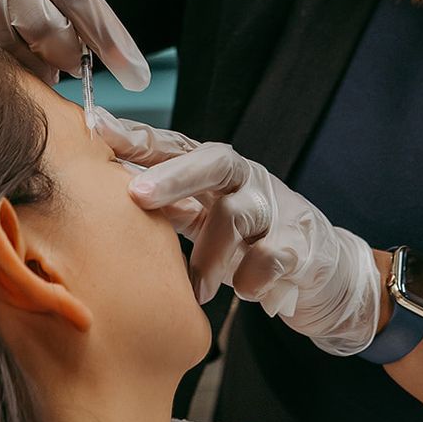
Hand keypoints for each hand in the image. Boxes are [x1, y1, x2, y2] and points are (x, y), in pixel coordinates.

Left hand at [95, 112, 381, 355]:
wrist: (324, 270)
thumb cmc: (250, 241)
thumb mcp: (205, 216)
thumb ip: (165, 203)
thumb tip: (98, 194)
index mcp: (218, 171)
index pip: (177, 145)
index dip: (139, 137)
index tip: (97, 129)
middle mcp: (248, 180)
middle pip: (214, 161)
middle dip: (174, 175)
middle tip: (137, 195)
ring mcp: (278, 209)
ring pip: (237, 215)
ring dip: (208, 254)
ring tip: (196, 288)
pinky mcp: (302, 245)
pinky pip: (270, 257)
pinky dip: (250, 279)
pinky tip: (244, 292)